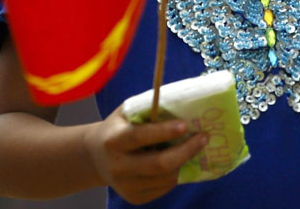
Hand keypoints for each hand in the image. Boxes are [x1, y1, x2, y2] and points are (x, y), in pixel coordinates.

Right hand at [86, 107, 208, 204]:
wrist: (96, 157)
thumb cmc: (118, 128)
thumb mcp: (126, 112)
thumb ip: (149, 108)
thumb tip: (182, 101)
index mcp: (113, 140)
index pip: (140, 137)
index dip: (164, 131)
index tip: (186, 125)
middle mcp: (117, 166)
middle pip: (158, 164)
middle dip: (186, 151)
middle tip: (204, 137)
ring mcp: (125, 186)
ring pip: (166, 178)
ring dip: (183, 162)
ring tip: (190, 147)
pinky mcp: (134, 198)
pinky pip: (164, 187)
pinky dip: (175, 173)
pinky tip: (174, 161)